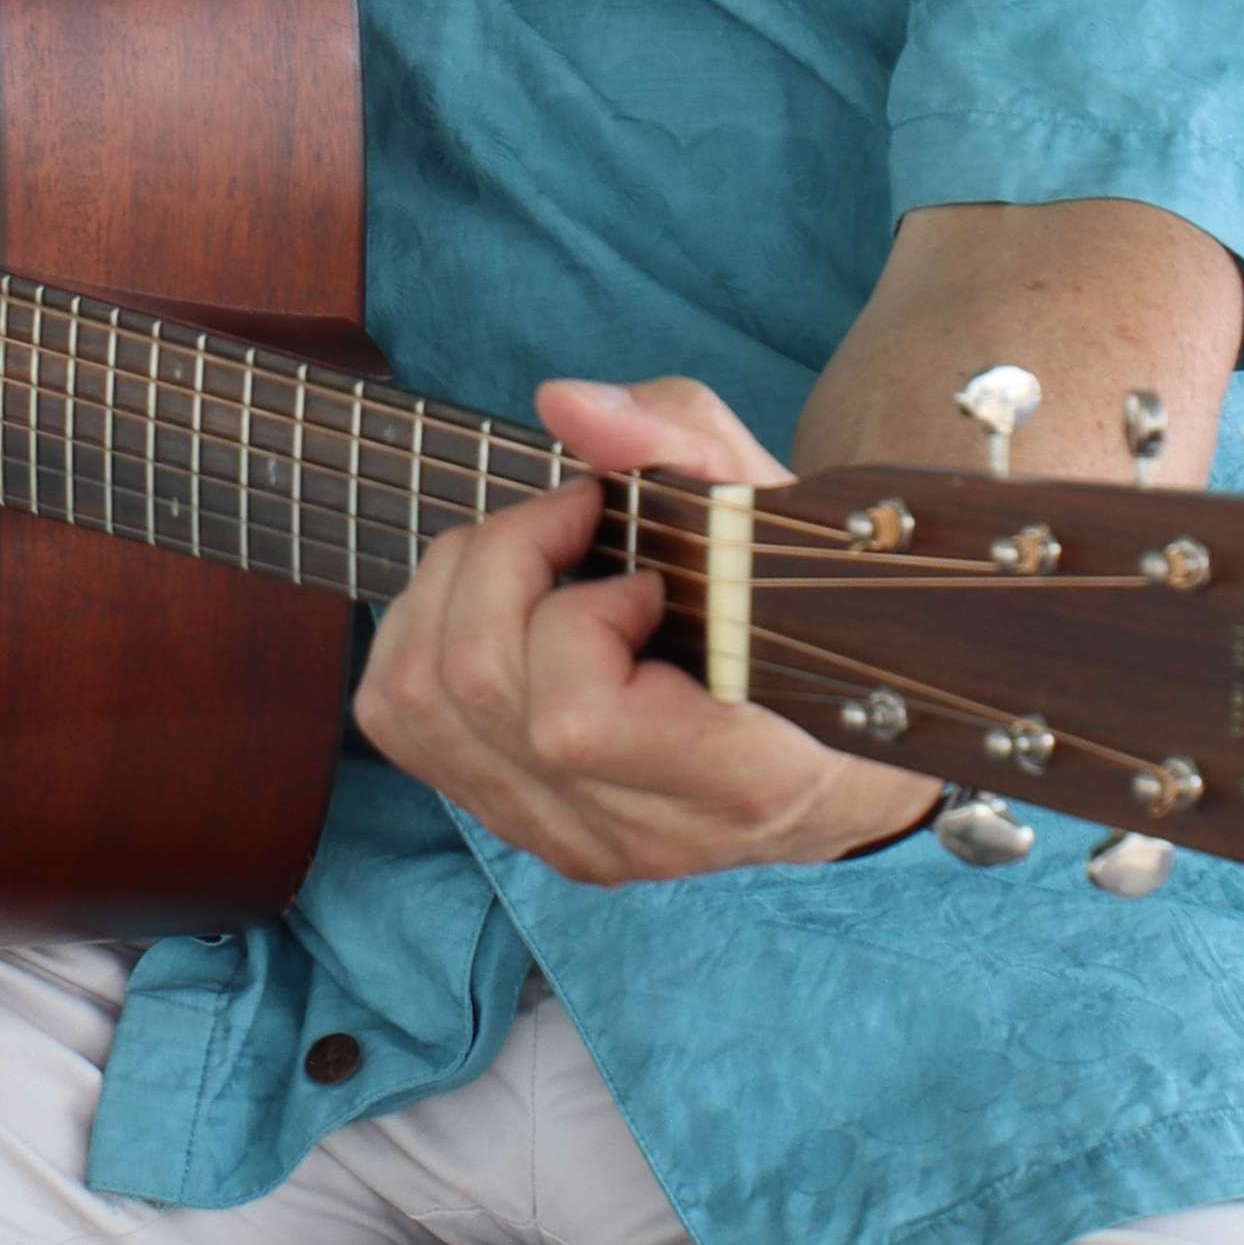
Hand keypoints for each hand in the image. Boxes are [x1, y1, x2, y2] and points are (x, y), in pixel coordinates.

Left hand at [352, 369, 945, 885]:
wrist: (840, 744)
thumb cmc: (814, 619)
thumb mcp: (779, 511)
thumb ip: (684, 443)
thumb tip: (565, 405)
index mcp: (736, 779)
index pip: (575, 721)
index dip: (579, 615)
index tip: (640, 566)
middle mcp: (640, 831)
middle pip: (478, 690)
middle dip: (502, 562)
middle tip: (570, 520)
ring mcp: (572, 839)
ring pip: (417, 706)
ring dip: (453, 590)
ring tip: (531, 555)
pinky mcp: (522, 824)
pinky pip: (402, 726)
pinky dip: (423, 635)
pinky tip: (493, 605)